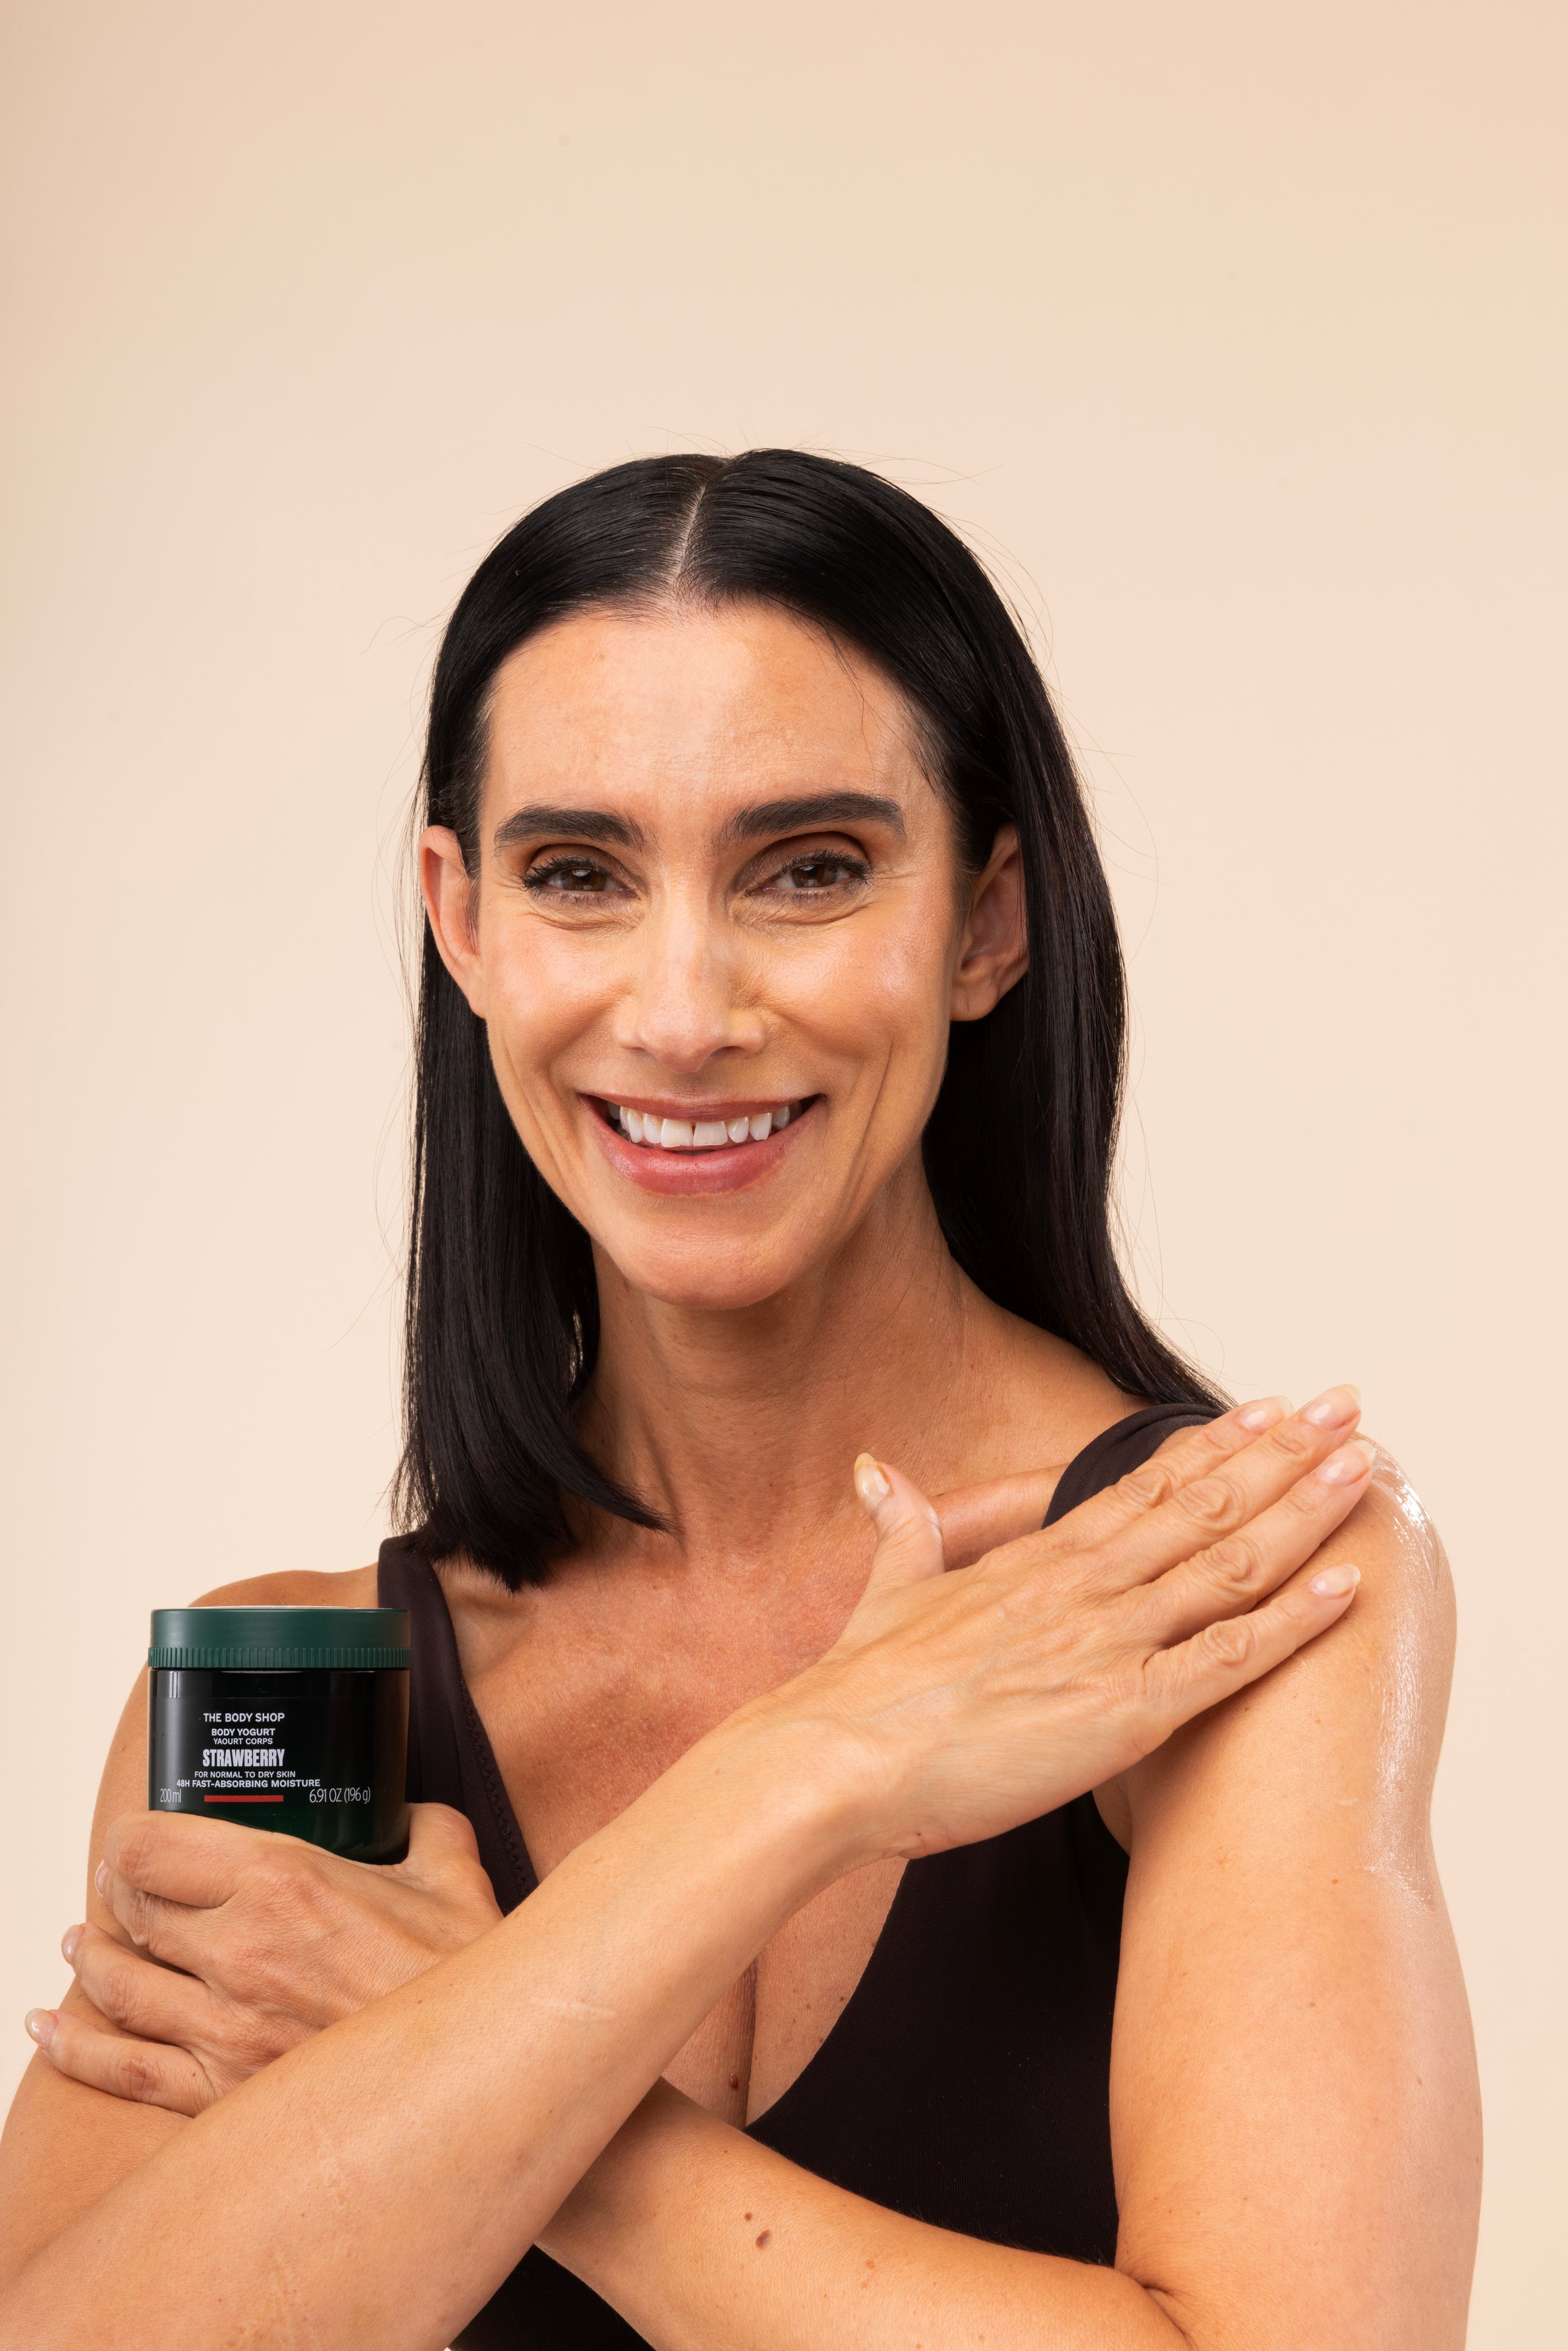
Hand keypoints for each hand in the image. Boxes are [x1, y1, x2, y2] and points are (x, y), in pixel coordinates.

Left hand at [30, 1802, 501, 2115]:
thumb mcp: (453, 1868)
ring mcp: (224, 2029)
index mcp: (282, 1881)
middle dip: (116, 1894)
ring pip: (118, 1986)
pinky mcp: (224, 2093)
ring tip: (81, 1945)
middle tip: (119, 1887)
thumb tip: (414, 1817)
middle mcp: (238, 1953)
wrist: (480, 2074)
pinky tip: (52, 2028)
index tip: (137, 1837)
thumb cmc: (467, 1975)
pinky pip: (123, 2070)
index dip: (131, 1837)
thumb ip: (424, 1827)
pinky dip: (76, 2046)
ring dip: (90, 1959)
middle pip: (131, 1912)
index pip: (152, 1847)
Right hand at [776, 1387, 1374, 1863]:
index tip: (1267, 1410)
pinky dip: (1291, 1622)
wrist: (834, 1759)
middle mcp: (1082, 1588)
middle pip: (1203, 1504)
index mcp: (1033, 1563)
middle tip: (1346, 1406)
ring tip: (1363, 1469)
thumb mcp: (883, 1593)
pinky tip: (1344, 1586)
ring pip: (1227, 1564)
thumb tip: (877, 1472)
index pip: (1142, 1486)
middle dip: (1284, 1454)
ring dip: (1304, 1513)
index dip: (1213, 1447)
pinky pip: (1225, 1661)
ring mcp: (1106, 1645)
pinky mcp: (1121, 1713)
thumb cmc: (856, 1693)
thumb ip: (902, 1530)